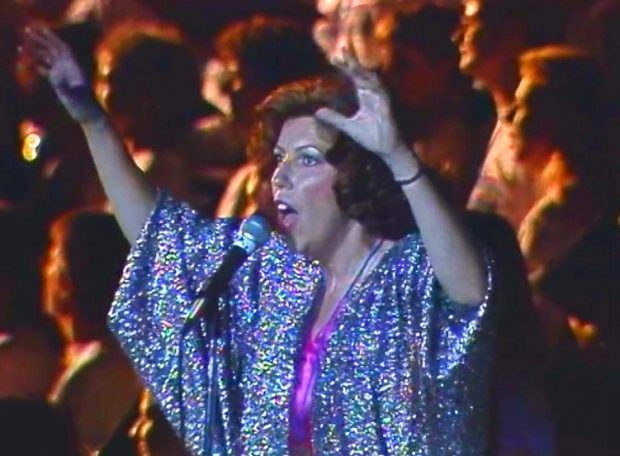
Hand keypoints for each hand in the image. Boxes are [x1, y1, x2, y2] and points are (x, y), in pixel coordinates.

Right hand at [23, 26, 103, 123]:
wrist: (88, 115)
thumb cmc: (84, 106)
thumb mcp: (74, 97)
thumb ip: (64, 88)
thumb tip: (55, 80)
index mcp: (74, 67)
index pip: (62, 48)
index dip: (52, 37)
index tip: (42, 29)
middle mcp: (69, 68)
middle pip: (54, 50)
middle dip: (42, 40)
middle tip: (28, 31)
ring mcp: (64, 75)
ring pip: (49, 59)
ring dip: (38, 51)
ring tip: (23, 47)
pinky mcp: (59, 83)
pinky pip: (48, 71)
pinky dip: (40, 66)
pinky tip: (31, 63)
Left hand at [315, 47, 409, 162]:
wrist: (386, 149)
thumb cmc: (372, 137)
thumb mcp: (348, 126)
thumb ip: (334, 118)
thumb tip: (318, 112)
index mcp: (365, 97)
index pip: (354, 78)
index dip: (346, 68)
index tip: (335, 58)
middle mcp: (373, 94)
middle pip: (362, 75)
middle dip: (353, 63)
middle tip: (343, 49)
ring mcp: (381, 99)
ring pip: (371, 80)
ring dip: (362, 71)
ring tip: (352, 61)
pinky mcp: (387, 106)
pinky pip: (381, 93)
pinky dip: (374, 85)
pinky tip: (367, 78)